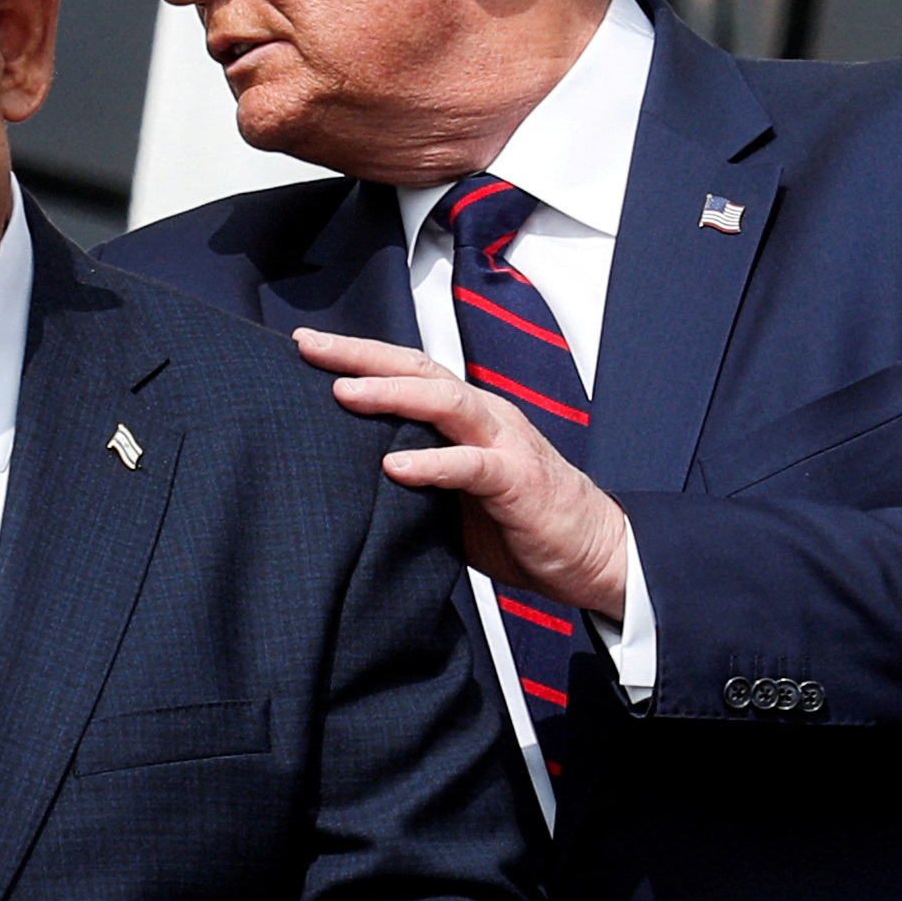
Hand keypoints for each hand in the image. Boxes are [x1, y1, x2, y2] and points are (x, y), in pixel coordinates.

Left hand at [295, 327, 631, 617]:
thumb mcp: (455, 494)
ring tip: (345, 394)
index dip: (358, 356)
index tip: (307, 346)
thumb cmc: (522, 523)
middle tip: (310, 346)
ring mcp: (504, 444)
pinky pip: (471, 465)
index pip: (407, 373)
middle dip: (361, 356)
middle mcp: (485, 417)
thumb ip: (416, 475)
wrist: (594, 554)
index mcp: (468, 416)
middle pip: (418, 371)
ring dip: (391, 395)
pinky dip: (432, 463)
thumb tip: (352, 477)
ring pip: (445, 402)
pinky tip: (396, 465)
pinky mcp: (518, 481)